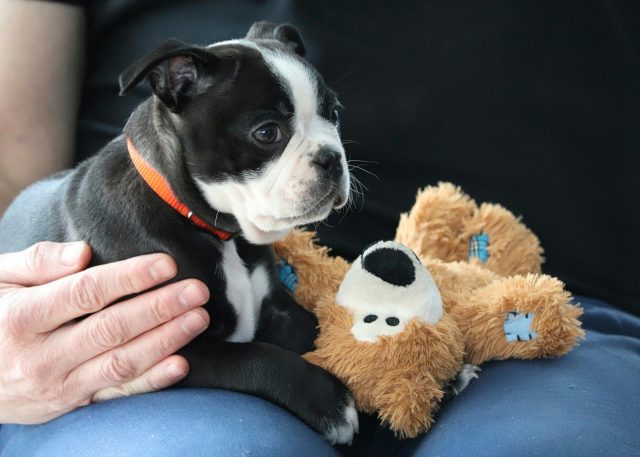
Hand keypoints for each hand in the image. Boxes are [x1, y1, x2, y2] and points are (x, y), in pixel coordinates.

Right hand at [0, 241, 209, 423]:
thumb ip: (36, 263)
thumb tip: (82, 252)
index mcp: (21, 317)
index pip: (86, 293)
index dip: (130, 278)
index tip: (167, 265)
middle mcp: (40, 356)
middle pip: (111, 329)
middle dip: (160, 308)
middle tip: (197, 290)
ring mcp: (57, 385)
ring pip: (121, 363)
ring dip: (166, 340)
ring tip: (198, 318)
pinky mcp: (71, 403)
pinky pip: (116, 394)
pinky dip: (151, 381)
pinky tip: (180, 364)